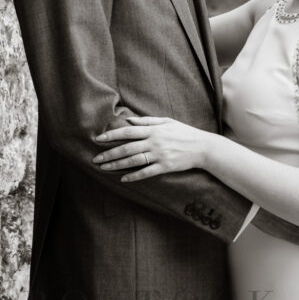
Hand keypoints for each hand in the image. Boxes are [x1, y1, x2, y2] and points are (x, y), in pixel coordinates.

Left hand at [93, 116, 210, 181]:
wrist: (202, 147)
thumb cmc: (184, 133)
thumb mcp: (167, 122)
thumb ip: (147, 121)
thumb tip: (129, 121)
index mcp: (154, 130)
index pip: (128, 132)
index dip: (112, 135)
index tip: (99, 138)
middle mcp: (154, 142)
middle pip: (127, 148)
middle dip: (109, 153)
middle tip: (96, 159)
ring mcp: (160, 155)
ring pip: (134, 161)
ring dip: (117, 165)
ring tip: (104, 168)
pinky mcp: (165, 167)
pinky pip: (146, 172)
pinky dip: (134, 176)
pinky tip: (123, 178)